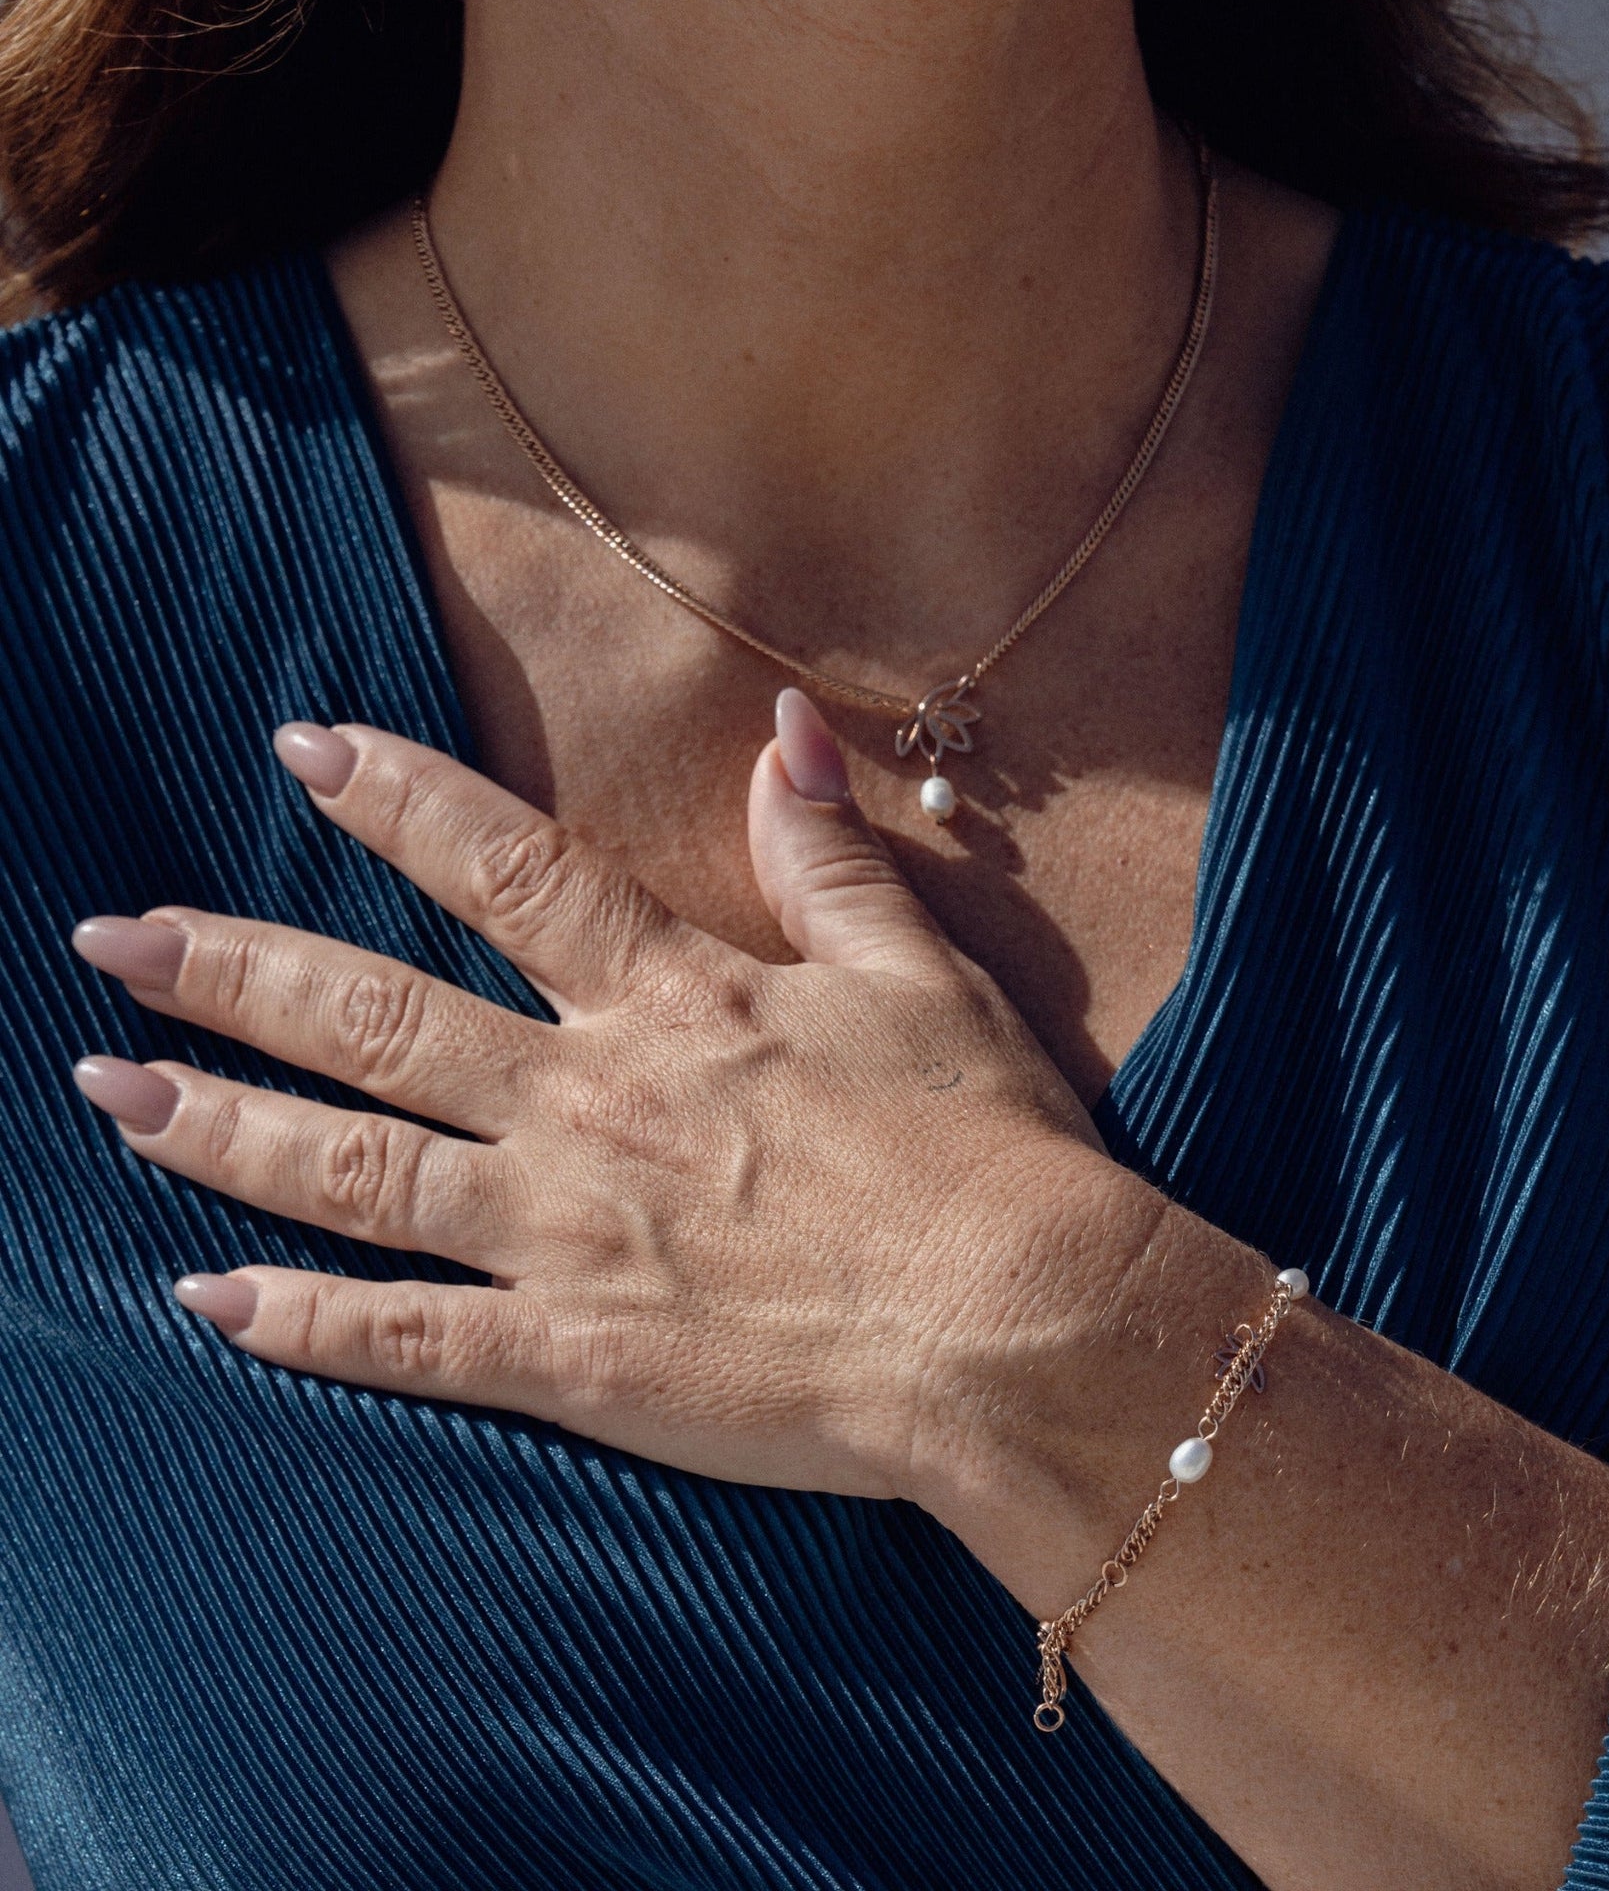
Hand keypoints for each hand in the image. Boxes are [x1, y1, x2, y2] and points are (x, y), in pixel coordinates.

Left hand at [69, 692, 1130, 1507]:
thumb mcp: (917, 972)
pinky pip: (405, 1340)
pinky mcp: (572, 1358)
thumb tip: (788, 730)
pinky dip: (299, 1323)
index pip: (505, 867)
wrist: (1017, 1325)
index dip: (396, 798)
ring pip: (354, 1169)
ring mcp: (565, 1235)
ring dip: (222, 1127)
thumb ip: (828, 856)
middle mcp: (589, 1102)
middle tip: (114, 937)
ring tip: (111, 1092)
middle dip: (236, 970)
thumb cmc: (985, 1144)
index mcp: (675, 1000)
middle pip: (376, 1018)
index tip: (301, 746)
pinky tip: (206, 1303)